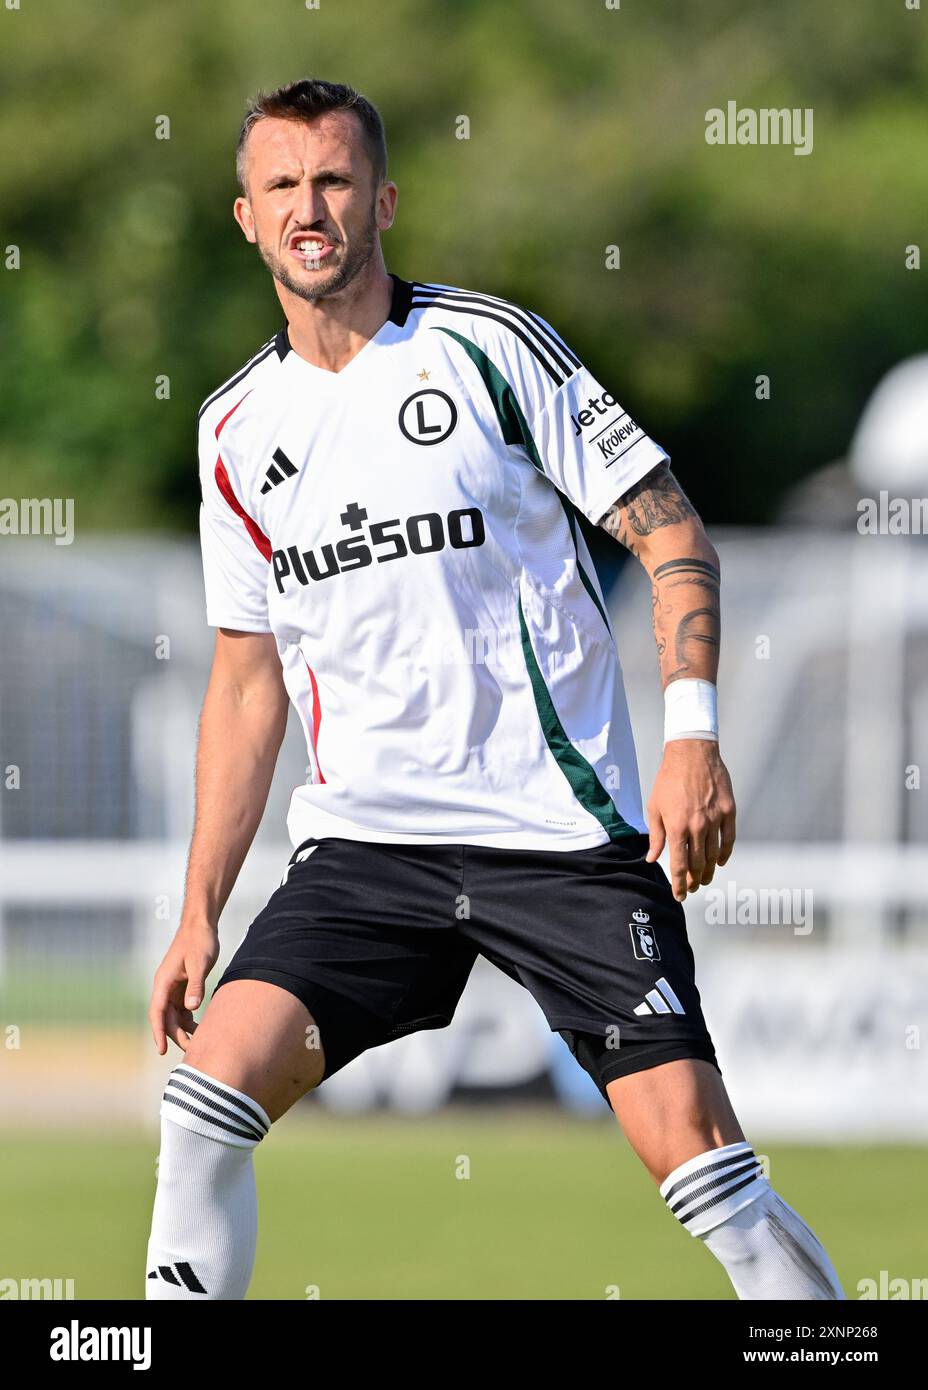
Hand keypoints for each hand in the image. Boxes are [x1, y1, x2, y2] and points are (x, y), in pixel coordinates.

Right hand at [148, 921, 219, 1054]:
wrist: (201, 925)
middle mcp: (164, 986)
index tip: (162, 1050)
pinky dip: (188, 1019)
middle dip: (175, 1035)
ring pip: (174, 1014)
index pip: (157, 1012)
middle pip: (166, 1017)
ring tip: (199, 1041)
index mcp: (163, 981)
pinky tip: (199, 1027)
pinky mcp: (182, 986)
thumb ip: (196, 985)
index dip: (158, 1032)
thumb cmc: (199, 941)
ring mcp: (173, 987)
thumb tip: (191, 1008)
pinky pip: (181, 1008)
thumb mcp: (200, 963)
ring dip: (183, 1028)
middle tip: (192, 1050)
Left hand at [645, 741, 735, 900]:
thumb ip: (656, 836)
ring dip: (710, 871)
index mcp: (676, 827)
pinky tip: (720, 862)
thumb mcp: (654, 807)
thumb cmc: (668, 780)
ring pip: (714, 855)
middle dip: (694, 880)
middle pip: (698, 864)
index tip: (680, 895)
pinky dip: (725, 854)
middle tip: (692, 888)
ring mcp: (715, 819)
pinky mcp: (729, 811)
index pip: (680, 865)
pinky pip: (729, 839)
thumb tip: (652, 858)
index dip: (680, 884)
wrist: (691, 754)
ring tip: (705, 879)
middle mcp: (697, 826)